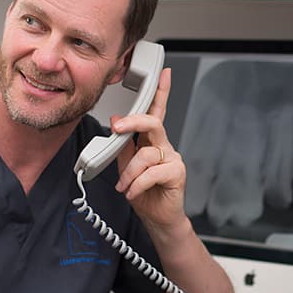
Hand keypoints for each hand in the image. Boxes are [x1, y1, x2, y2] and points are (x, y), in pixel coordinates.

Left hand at [110, 68, 189, 238]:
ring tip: (125, 186)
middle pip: (153, 122)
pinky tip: (133, 192)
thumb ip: (122, 146)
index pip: (157, 111)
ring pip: (146, 154)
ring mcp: (172, 158)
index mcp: (152, 141)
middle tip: (116, 128)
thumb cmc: (144, 193)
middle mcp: (164, 146)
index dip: (161, 91)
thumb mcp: (126, 167)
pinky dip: (137, 184)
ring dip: (129, 173)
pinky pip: (152, 173)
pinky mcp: (177, 173)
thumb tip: (116, 121)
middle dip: (133, 121)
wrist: (158, 219)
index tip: (162, 73)